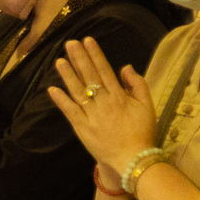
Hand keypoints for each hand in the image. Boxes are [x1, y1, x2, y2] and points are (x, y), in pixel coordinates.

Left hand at [45, 37, 158, 174]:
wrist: (133, 159)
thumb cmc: (142, 131)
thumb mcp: (147, 105)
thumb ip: (137, 84)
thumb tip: (125, 67)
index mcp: (119, 96)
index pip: (104, 70)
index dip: (95, 54)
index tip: (87, 40)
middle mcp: (103, 102)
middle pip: (89, 77)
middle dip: (79, 59)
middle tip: (70, 43)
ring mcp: (91, 115)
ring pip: (77, 91)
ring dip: (68, 75)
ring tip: (59, 60)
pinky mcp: (82, 128)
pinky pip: (70, 112)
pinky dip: (61, 101)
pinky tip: (52, 89)